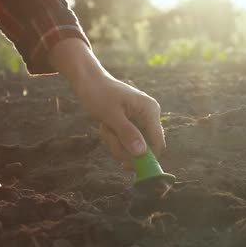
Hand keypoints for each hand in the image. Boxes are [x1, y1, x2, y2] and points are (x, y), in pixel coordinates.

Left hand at [48, 39, 165, 169]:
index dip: (146, 158)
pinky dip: (115, 139)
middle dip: (124, 148)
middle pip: (145, 148)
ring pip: (134, 147)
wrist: (88, 80)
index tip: (125, 165)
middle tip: (108, 136)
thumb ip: (127, 133)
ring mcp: (142, 120)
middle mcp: (150, 116)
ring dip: (116, 143)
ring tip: (105, 127)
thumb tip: (142, 153)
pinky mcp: (133, 123)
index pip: (157, 143)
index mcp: (150, 110)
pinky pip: (127, 141)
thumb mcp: (111, 115)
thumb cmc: (98, 93)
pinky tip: (106, 127)